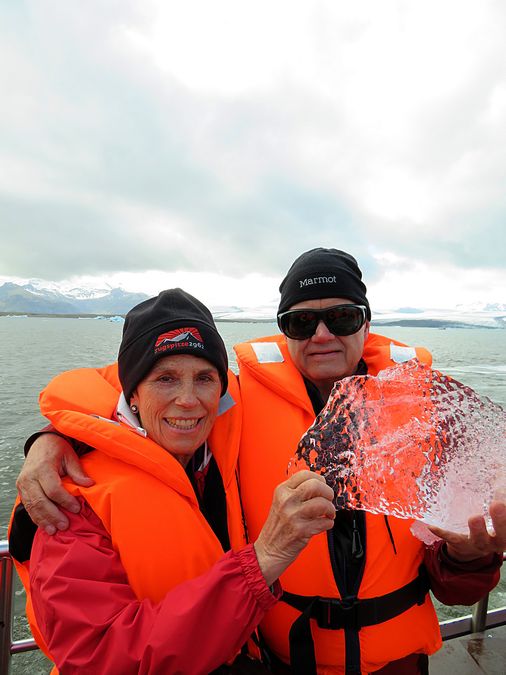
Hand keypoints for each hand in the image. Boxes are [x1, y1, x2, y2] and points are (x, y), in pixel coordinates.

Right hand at [16, 434, 93, 533]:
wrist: (41, 443)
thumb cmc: (58, 449)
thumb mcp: (70, 456)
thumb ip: (77, 471)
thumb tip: (89, 484)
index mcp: (43, 468)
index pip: (53, 489)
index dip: (65, 501)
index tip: (77, 509)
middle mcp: (29, 477)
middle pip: (40, 501)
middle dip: (53, 515)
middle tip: (65, 525)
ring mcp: (23, 484)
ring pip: (32, 507)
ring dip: (43, 520)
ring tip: (54, 530)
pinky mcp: (22, 490)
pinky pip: (28, 507)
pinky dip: (37, 517)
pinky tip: (46, 526)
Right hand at [254, 470, 335, 585]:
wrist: (268, 550)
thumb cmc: (277, 527)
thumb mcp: (281, 502)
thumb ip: (296, 492)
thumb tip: (320, 485)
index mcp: (282, 491)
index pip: (305, 474)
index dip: (319, 479)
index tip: (322, 485)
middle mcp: (287, 500)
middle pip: (316, 485)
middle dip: (327, 492)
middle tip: (328, 499)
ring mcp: (293, 515)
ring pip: (323, 503)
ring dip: (330, 509)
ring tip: (328, 514)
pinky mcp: (301, 531)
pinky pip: (325, 522)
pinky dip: (328, 523)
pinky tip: (322, 524)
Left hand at [428, 501, 505, 561]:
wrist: (469, 549)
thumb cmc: (486, 527)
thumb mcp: (495, 519)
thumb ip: (499, 504)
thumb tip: (498, 478)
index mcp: (504, 535)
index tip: (504, 503)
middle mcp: (493, 542)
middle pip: (501, 537)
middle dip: (500, 522)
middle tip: (497, 504)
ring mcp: (476, 544)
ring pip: (478, 540)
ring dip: (477, 529)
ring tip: (475, 518)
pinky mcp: (459, 543)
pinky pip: (451, 538)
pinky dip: (442, 533)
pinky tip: (432, 526)